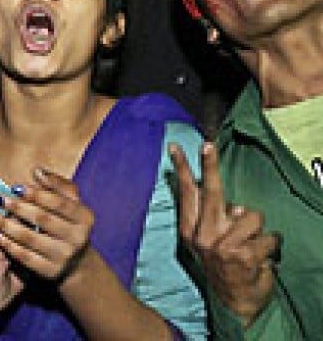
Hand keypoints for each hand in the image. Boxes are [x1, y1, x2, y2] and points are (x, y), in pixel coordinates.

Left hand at [0, 168, 93, 280]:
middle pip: (42, 219)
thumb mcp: (69, 202)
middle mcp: (77, 239)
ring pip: (30, 238)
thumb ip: (56, 184)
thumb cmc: (67, 222)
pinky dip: (7, 244)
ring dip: (6, 225)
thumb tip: (37, 171)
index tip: (14, 187)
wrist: (74, 261)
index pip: (59, 203)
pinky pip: (25, 256)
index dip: (36, 194)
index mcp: (84, 217)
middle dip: (17, 207)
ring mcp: (64, 257)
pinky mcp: (50, 272)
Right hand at [170, 143, 277, 325]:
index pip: (187, 194)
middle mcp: (202, 237)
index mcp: (190, 232)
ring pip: (251, 215)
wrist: (234, 304)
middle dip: (210, 166)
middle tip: (208, 145)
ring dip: (259, 230)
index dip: (184, 169)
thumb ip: (213, 221)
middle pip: (211, 192)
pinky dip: (272, 246)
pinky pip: (268, 237)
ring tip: (252, 246)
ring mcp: (221, 246)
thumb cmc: (224, 269)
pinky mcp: (243, 255)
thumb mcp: (207, 244)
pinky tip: (263, 258)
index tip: (177, 148)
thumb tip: (233, 206)